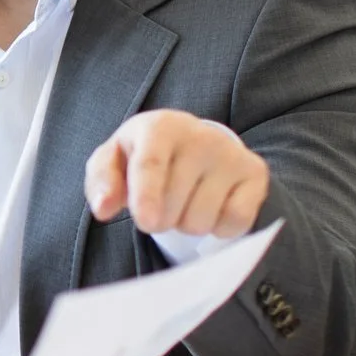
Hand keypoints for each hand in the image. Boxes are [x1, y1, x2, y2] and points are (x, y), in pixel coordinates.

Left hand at [84, 110, 268, 238]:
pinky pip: (234, 222)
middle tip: (161, 201)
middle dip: (160, 218)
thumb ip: (101, 182)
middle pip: (174, 205)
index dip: (147, 196)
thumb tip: (103, 208)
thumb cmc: (145, 156)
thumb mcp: (114, 162)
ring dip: (187, 223)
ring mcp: (231, 154)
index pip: (151, 164)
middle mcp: (200, 135)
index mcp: (159, 127)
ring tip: (185, 200)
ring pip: (201, 221)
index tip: (146, 222)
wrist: (194, 144)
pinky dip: (219, 228)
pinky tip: (211, 206)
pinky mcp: (255, 173)